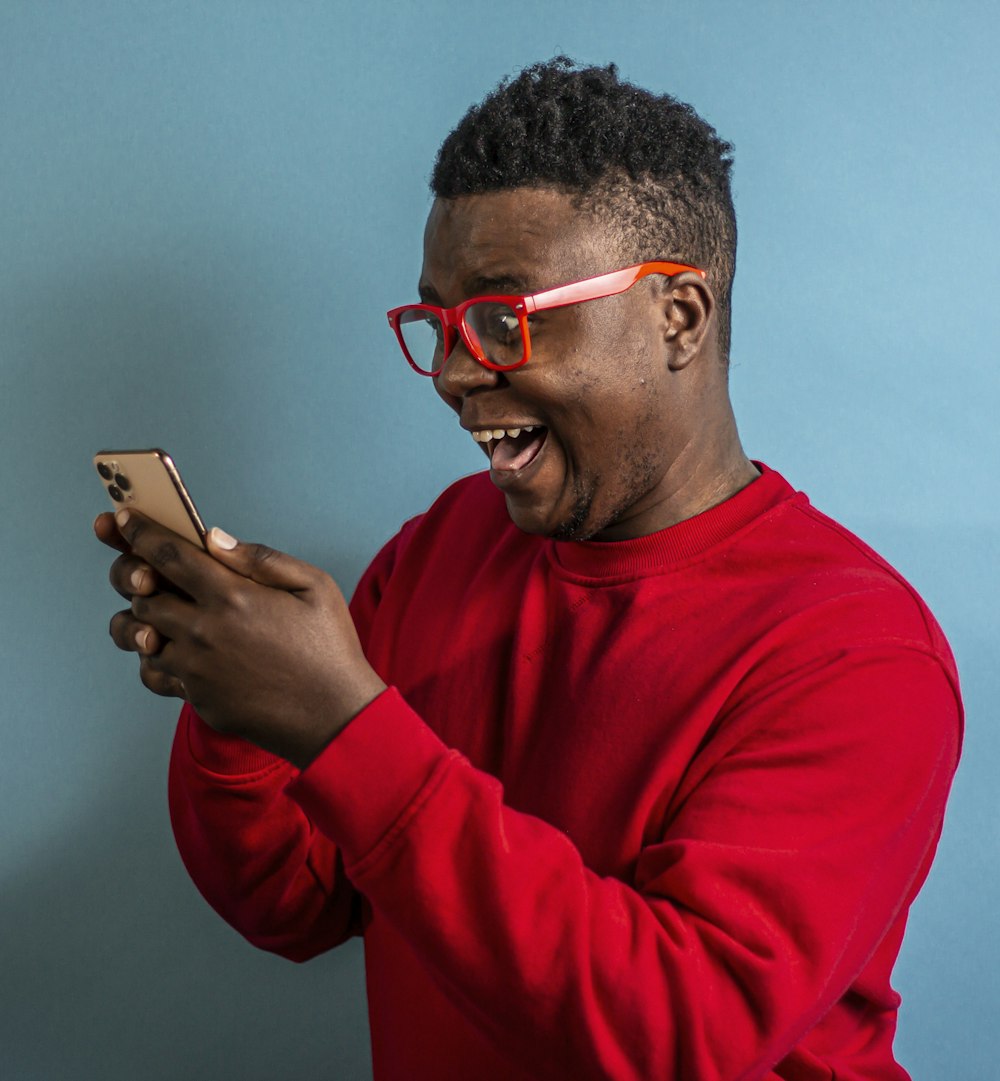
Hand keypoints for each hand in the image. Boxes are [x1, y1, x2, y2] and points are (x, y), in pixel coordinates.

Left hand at [94, 509, 385, 767]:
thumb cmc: (330, 649)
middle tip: (144, 571)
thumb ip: (262, 559)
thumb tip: (214, 539)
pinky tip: (173, 649)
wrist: (335, 717)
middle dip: (136, 577)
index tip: (123, 518)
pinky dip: (155, 658)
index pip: (168, 555)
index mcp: (234, 596)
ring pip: (141, 636)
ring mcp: (197, 669)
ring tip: (159, 613)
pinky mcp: (197, 698)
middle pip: (142, 595)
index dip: (140, 532)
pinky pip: (154, 674)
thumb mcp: (315, 587)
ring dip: (144, 619)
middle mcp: (206, 631)